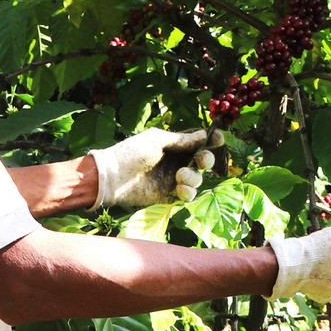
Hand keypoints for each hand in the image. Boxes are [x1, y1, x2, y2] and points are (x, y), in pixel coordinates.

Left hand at [88, 128, 222, 208]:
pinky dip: (188, 192)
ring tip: (180, 176)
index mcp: (173, 145)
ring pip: (197, 179)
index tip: (218, 139)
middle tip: (202, 160)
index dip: (210, 140)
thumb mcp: (156, 140)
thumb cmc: (131, 153)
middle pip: (202, 161)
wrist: (113, 178)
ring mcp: (173, 179)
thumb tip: (203, 134)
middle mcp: (176, 161)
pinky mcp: (168, 196)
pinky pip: (188, 195)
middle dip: (206, 160)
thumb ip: (181, 139)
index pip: (198, 142)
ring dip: (193, 177)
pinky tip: (179, 188)